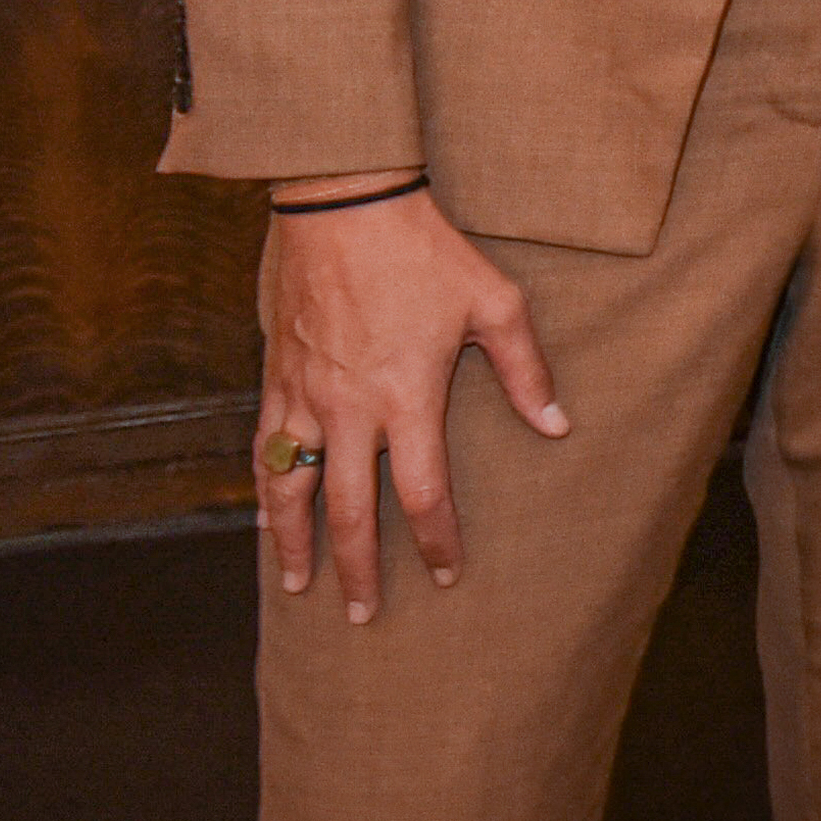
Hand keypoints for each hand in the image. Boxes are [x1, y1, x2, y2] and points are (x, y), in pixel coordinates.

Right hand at [255, 176, 565, 622]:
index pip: (423, 493)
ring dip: (293, 541)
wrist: (344, 206)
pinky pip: (263, 446)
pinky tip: (265, 513)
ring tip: (297, 583)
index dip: (435, 541)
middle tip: (361, 614)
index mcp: (408, 398)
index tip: (444, 575)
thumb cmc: (427, 252)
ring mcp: (304, 395)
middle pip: (350, 509)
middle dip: (357, 567)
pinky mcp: (275, 374)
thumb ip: (527, 371)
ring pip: (290, 488)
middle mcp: (349, 408)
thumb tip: (558, 426)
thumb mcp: (496, 303)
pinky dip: (263, 488)